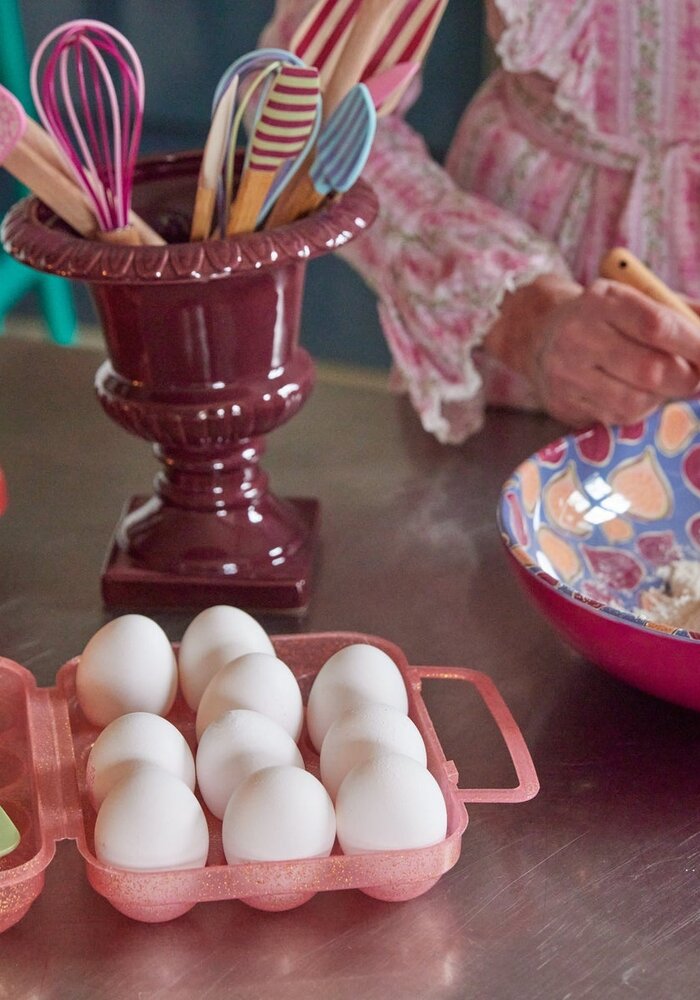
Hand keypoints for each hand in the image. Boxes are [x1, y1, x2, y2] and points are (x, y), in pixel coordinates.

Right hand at [484, 274, 699, 426]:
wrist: (541, 337)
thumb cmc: (603, 318)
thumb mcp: (635, 299)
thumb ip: (678, 314)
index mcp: (601, 301)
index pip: (656, 326)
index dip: (694, 345)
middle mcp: (578, 336)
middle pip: (649, 370)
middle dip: (685, 379)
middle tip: (695, 378)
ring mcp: (566, 374)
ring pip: (635, 401)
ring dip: (661, 397)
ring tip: (663, 385)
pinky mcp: (563, 404)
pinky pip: (616, 417)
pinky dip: (638, 410)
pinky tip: (636, 395)